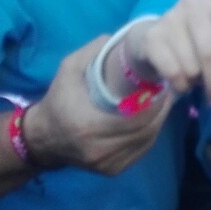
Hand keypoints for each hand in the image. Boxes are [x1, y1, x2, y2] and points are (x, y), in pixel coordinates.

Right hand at [22, 37, 173, 175]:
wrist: (43, 138)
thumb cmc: (59, 99)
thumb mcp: (69, 69)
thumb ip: (94, 51)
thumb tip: (124, 39)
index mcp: (87, 125)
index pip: (136, 116)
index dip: (154, 100)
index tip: (161, 83)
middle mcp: (98, 150)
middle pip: (145, 129)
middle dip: (160, 108)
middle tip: (167, 89)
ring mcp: (106, 164)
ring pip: (146, 141)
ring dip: (158, 120)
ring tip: (162, 100)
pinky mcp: (112, 170)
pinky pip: (140, 150)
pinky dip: (149, 133)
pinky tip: (152, 118)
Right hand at [126, 0, 210, 108]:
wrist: (157, 38)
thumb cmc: (199, 38)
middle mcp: (191, 3)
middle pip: (210, 52)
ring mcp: (169, 18)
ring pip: (191, 64)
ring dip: (196, 81)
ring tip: (195, 79)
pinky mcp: (152, 37)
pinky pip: (172, 71)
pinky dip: (180, 84)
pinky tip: (181, 83)